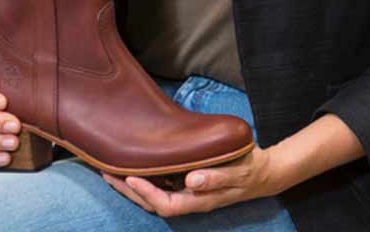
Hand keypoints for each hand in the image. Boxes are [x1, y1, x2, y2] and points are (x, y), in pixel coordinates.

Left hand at [102, 146, 279, 215]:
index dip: (146, 193)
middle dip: (128, 190)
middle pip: (152, 202)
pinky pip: (162, 186)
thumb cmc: (251, 169)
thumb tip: (191, 180)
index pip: (165, 203)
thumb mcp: (238, 171)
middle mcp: (190, 199)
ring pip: (154, 195)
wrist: (264, 172)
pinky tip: (136, 166)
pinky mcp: (189, 183)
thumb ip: (216, 177)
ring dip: (132, 186)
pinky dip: (145, 179)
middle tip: (106, 171)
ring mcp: (189, 193)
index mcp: (200, 200)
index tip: (129, 176)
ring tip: (112, 169)